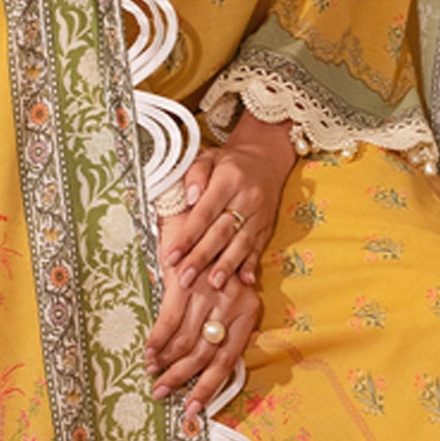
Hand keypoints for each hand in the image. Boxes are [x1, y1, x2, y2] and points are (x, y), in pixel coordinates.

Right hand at [145, 253, 259, 423]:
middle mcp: (232, 304)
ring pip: (186, 339)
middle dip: (182, 378)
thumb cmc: (213, 260)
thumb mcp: (228, 293)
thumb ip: (223, 323)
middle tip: (163, 394)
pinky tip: (148, 353)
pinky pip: (169, 319)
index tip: (193, 408)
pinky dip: (158, 339)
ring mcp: (208, 293)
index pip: (228, 360)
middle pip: (205, 354)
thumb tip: (206, 361)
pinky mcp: (186, 281)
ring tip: (154, 377)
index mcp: (247, 311)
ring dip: (167, 362)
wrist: (200, 217)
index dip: (208, 386)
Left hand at [159, 115, 296, 294]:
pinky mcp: (267, 226)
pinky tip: (245, 280)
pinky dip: (251, 264)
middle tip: (185, 278)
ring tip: (213, 284)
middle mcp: (246, 199)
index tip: (172, 255)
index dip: (188, 236)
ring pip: (241, 243)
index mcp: (229, 180)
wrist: (266, 158)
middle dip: (202, 258)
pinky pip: (259, 247)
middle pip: (221, 233)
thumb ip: (195, 174)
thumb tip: (189, 197)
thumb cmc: (231, 161)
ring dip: (226, 266)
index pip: (205, 212)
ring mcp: (259, 215)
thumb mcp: (209, 156)